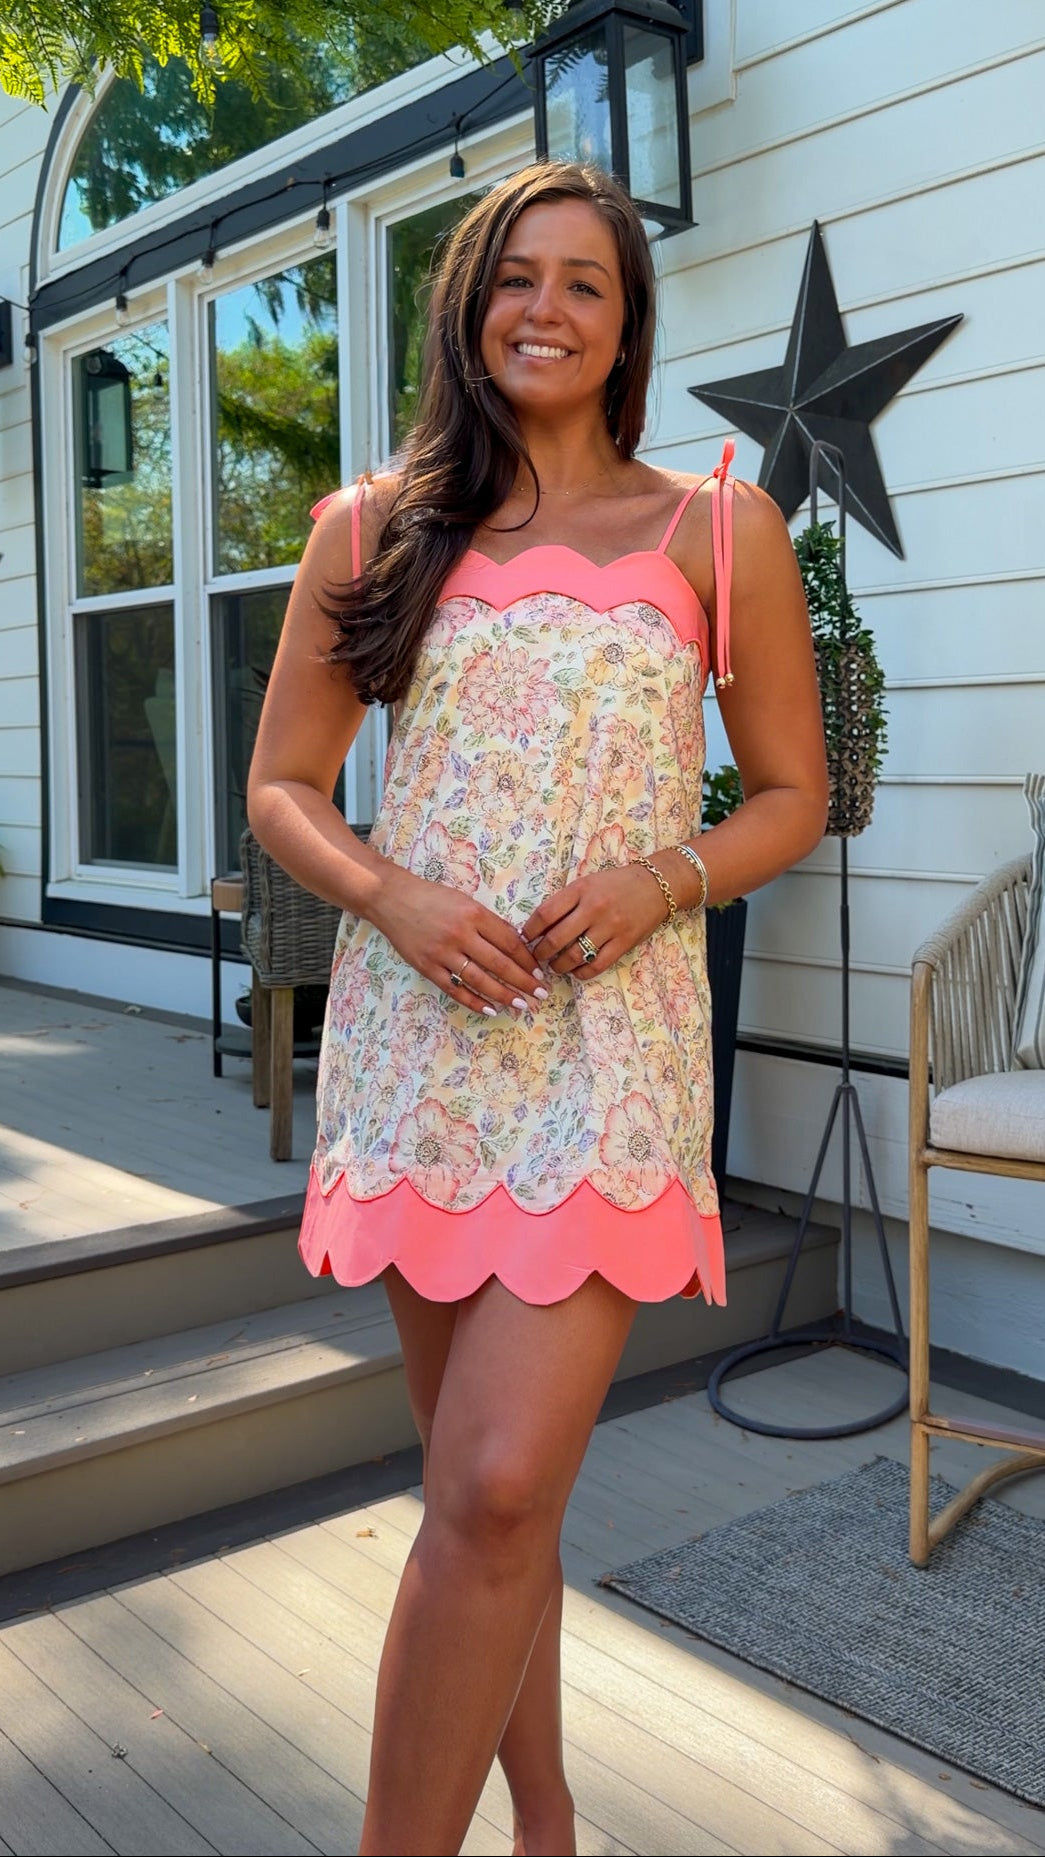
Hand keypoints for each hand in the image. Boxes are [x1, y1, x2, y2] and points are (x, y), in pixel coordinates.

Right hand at [370, 867, 547, 1016]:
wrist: (391, 899)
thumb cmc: (432, 898)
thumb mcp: (465, 901)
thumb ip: (488, 923)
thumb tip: (516, 945)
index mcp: (474, 914)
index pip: (510, 942)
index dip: (528, 960)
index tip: (540, 972)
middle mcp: (460, 934)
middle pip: (500, 963)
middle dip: (524, 981)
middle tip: (541, 994)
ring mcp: (442, 953)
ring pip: (480, 980)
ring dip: (504, 995)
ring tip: (521, 1004)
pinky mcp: (427, 967)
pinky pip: (455, 989)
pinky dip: (474, 1001)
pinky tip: (490, 1009)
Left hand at [521, 865, 668, 978]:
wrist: (655, 886)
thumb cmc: (615, 884)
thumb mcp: (587, 883)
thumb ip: (566, 902)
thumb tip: (539, 927)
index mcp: (580, 890)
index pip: (545, 913)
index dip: (530, 930)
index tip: (525, 938)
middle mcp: (594, 908)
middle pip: (556, 938)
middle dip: (541, 953)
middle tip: (537, 956)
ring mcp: (610, 926)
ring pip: (574, 955)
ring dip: (559, 966)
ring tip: (555, 966)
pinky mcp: (624, 942)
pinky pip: (597, 965)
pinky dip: (582, 973)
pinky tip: (576, 971)